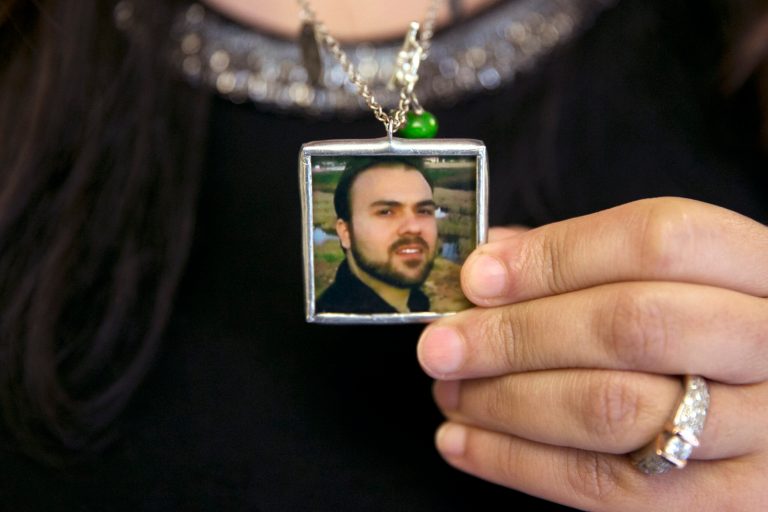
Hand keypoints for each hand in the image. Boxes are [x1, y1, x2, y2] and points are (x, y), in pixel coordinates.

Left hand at [417, 198, 767, 509]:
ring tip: (449, 392)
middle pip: (630, 325)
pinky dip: (517, 464)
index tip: (476, 278)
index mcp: (759, 266)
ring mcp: (764, 428)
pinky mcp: (733, 500)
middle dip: (517, 335)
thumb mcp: (678, 278)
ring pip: (613, 409)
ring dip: (506, 402)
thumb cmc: (704, 327)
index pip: (655, 241)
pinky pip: (609, 487)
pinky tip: (462, 442)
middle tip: (442, 345)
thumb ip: (588, 260)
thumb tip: (488, 262)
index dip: (555, 256)